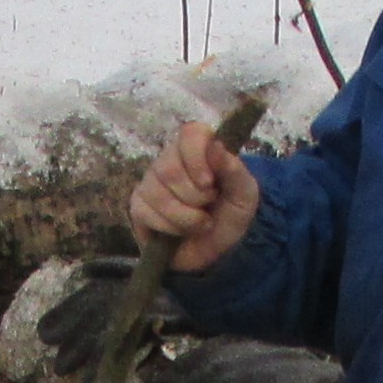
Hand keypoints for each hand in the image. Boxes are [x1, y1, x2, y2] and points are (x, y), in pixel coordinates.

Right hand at [128, 121, 261, 273]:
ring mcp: (150, 182)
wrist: (217, 249)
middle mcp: (169, 159)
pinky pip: (147, 213)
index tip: (209, 183)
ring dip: (185, 217)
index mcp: (198, 148)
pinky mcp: (137, 206)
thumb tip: (215, 144)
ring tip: (200, 222)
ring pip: (158, 194)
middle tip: (209, 206)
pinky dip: (170, 228)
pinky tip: (180, 231)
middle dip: (196, 197)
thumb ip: (233, 169)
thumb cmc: (230, 215)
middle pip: (170, 169)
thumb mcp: (244, 194)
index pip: (191, 133)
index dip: (197, 158)